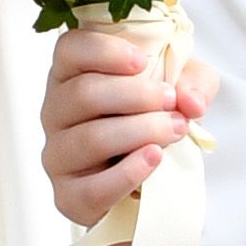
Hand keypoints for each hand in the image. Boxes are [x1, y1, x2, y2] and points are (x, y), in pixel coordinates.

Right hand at [41, 25, 217, 229]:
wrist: (147, 176)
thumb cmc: (152, 119)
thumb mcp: (180, 87)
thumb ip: (192, 82)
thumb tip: (190, 102)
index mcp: (71, 76)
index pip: (69, 49)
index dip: (103, 51)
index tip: (142, 61)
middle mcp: (55, 113)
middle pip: (84, 94)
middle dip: (136, 95)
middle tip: (170, 101)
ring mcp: (56, 155)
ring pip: (90, 138)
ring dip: (140, 131)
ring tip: (175, 130)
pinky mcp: (67, 195)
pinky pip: (93, 187)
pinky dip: (128, 173)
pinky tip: (153, 158)